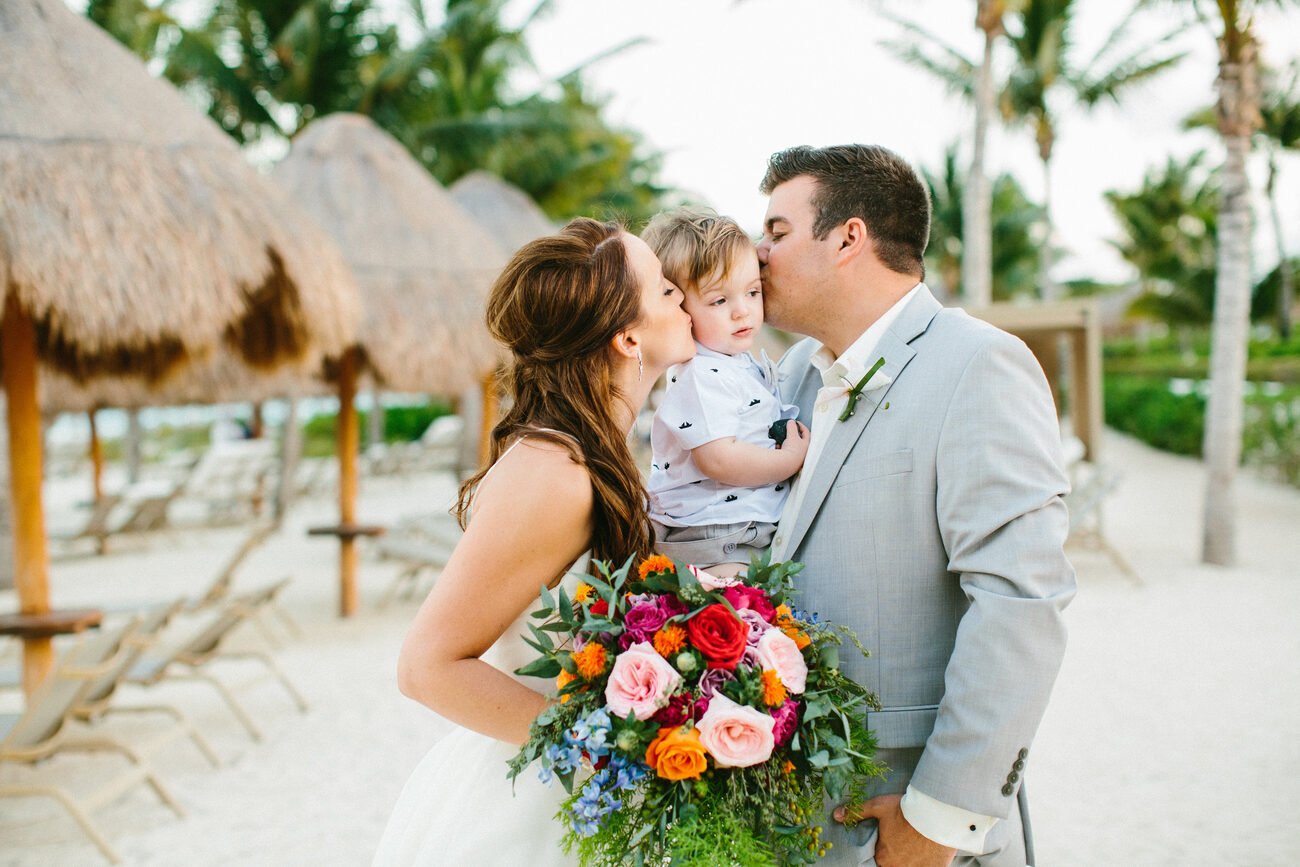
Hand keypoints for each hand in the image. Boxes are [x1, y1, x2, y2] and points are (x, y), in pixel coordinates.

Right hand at [777, 420, 809, 466]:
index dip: (800, 426)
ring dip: (787, 443)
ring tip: (782, 441)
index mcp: (807, 445)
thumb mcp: (792, 435)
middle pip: (800, 441)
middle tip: (789, 433)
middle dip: (794, 436)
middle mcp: (804, 453)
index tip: (795, 423)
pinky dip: (782, 450)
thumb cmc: (792, 451)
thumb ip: (791, 427)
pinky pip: (786, 454)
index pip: (806, 432)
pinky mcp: (790, 463)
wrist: (785, 465)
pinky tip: (778, 449)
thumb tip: (791, 422)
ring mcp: (797, 458)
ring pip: (792, 448)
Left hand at [834, 794, 955, 866]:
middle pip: (895, 864)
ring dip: (912, 859)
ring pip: (911, 866)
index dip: (884, 850)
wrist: (936, 812)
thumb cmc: (905, 810)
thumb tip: (836, 815)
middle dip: (898, 855)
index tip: (891, 840)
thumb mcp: (878, 807)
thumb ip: (857, 813)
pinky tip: (928, 850)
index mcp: (884, 857)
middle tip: (904, 841)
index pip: (880, 859)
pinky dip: (928, 861)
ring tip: (916, 844)